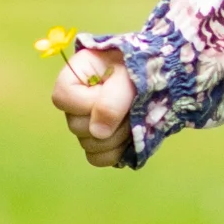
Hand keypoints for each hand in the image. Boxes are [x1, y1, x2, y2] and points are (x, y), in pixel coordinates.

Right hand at [51, 47, 134, 164]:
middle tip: (132, 105)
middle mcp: (75, 104)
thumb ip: (112, 101)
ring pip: (90, 146)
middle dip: (110, 121)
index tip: (110, 89)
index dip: (88, 102)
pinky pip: (100, 159)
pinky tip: (132, 136)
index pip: (63, 98)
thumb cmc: (139, 65)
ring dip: (118, 136)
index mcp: (74, 78)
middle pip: (77, 128)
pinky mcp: (102, 142)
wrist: (160, 73)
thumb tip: (98, 133)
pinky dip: (118, 151)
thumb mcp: (127, 74)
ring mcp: (87, 125)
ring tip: (134, 118)